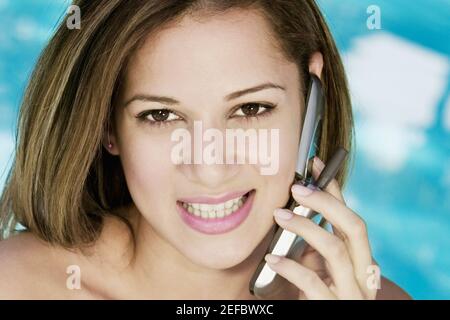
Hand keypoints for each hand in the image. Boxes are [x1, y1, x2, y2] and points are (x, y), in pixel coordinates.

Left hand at [264, 156, 379, 299]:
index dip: (334, 187)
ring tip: (278, 216)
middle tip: (297, 188)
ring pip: (335, 250)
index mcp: (359, 257)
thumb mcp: (318, 265)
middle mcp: (363, 271)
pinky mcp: (334, 306)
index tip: (315, 163)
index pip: (350, 215)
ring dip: (305, 227)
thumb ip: (314, 242)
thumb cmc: (319, 294)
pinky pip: (312, 282)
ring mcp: (352, 291)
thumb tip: (292, 208)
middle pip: (355, 227)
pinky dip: (290, 266)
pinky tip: (271, 258)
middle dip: (327, 202)